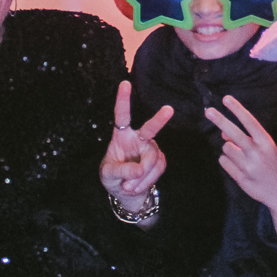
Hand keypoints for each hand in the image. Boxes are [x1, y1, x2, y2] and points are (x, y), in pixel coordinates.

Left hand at [99, 82, 173, 212]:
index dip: (123, 100)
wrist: (125, 193)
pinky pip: (157, 169)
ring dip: (141, 177)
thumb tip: (139, 170)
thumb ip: (121, 171)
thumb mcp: (108, 175)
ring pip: (152, 159)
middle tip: (169, 109)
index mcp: (121, 136)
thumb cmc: (112, 177)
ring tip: (128, 186)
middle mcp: (138, 138)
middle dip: (159, 119)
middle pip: (150, 128)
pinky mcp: (160, 160)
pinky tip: (137, 186)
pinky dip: (146, 181)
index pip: (122, 116)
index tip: (125, 83)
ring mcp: (151, 148)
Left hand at [204, 96, 276, 238]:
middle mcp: (257, 153)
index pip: (249, 121)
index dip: (237, 109)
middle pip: (234, 133)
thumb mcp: (266, 148)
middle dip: (220, 120)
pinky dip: (227, 161)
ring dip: (229, 149)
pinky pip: (223, 161)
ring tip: (241, 156)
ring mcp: (248, 166)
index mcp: (266, 142)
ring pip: (226, 148)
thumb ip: (246, 138)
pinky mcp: (240, 178)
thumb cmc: (273, 165)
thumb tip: (223, 130)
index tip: (226, 99)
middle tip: (208, 111)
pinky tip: (238, 166)